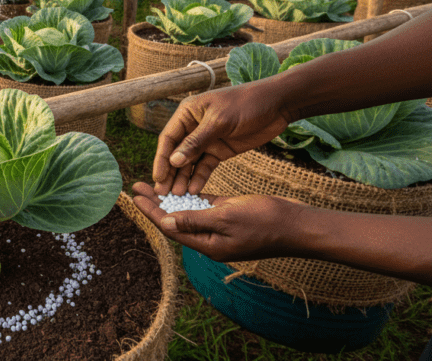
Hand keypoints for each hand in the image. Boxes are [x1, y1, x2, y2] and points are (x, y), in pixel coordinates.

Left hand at [131, 182, 306, 261]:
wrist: (298, 224)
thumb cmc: (265, 222)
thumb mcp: (226, 218)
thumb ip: (195, 220)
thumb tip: (165, 222)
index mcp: (207, 245)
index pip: (170, 228)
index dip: (150, 212)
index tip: (133, 197)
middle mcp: (211, 239)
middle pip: (175, 221)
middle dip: (154, 204)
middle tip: (135, 187)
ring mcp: (221, 228)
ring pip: (188, 213)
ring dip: (170, 200)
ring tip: (150, 186)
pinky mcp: (231, 216)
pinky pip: (205, 207)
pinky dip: (191, 198)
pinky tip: (178, 187)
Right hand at [153, 82, 292, 195]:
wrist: (277, 104)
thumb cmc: (246, 104)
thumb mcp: (220, 121)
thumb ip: (196, 142)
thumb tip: (173, 160)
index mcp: (187, 113)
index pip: (168, 138)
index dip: (161, 159)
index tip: (158, 178)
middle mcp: (193, 127)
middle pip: (176, 153)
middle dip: (170, 173)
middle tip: (163, 194)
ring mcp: (207, 140)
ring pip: (190, 162)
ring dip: (183, 178)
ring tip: (178, 197)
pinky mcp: (220, 150)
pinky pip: (206, 166)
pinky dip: (200, 177)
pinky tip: (195, 190)